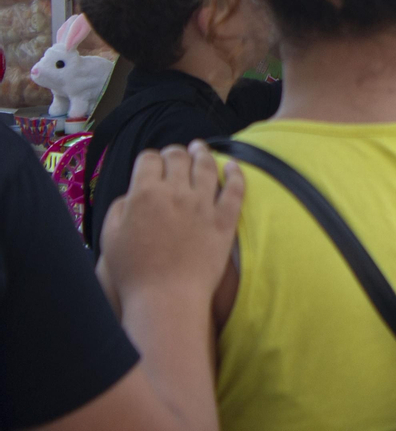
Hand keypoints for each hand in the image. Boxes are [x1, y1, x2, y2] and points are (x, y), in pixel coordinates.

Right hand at [98, 141, 243, 308]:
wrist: (167, 298)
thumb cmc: (134, 273)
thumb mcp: (111, 238)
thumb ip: (119, 209)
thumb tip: (131, 195)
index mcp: (145, 194)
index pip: (149, 159)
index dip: (149, 159)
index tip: (151, 163)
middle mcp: (176, 193)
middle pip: (178, 157)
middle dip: (174, 152)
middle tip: (176, 154)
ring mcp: (204, 204)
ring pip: (206, 166)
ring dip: (203, 153)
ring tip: (201, 148)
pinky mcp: (225, 219)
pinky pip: (235, 188)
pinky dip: (235, 172)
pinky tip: (233, 165)